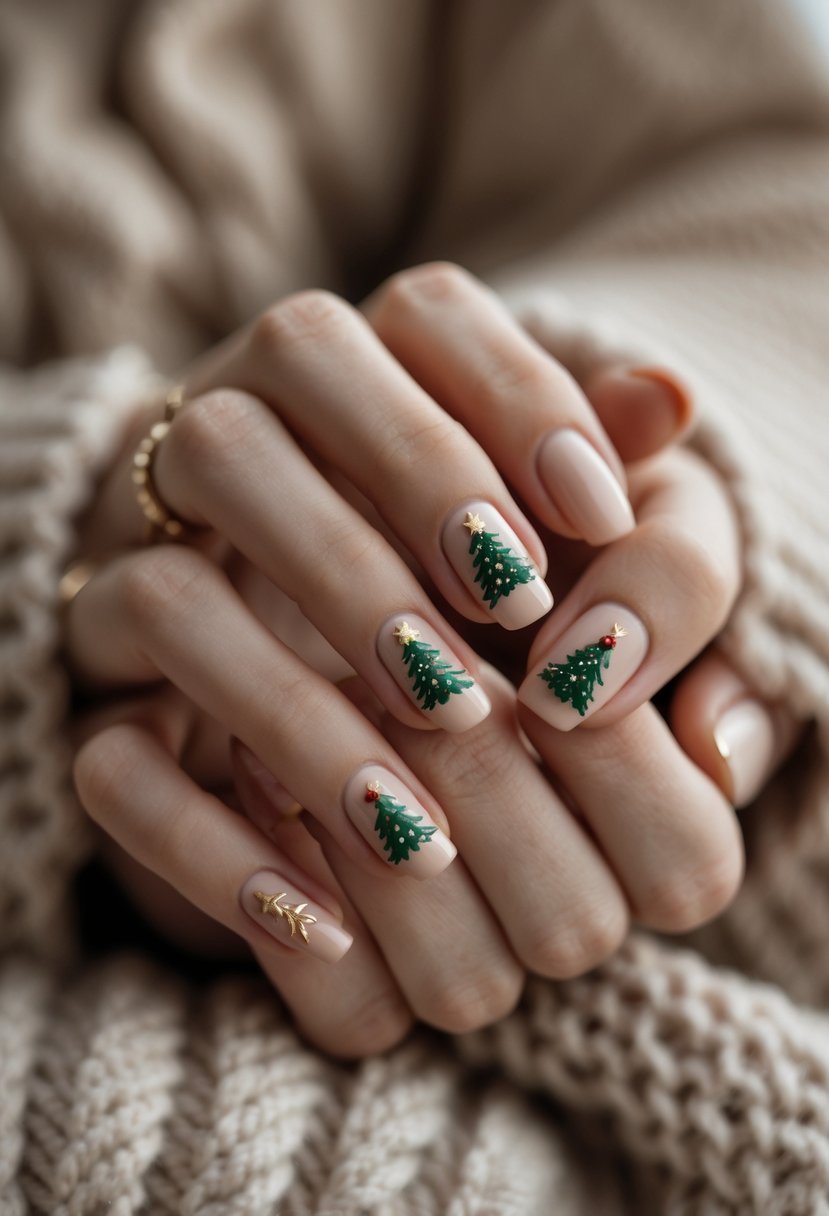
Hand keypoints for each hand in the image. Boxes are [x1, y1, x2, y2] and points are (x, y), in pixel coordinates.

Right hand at [68, 263, 668, 964]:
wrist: (300, 730)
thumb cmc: (458, 616)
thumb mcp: (552, 550)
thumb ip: (605, 475)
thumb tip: (672, 397)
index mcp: (345, 384)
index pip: (416, 312)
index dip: (514, 396)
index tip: (598, 513)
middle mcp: (226, 448)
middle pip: (268, 394)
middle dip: (411, 487)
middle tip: (517, 604)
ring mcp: (137, 577)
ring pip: (167, 575)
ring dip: (309, 668)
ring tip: (445, 740)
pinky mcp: (103, 722)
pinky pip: (107, 761)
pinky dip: (211, 838)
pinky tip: (329, 908)